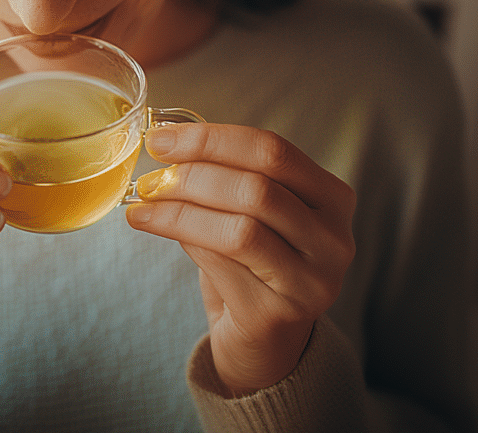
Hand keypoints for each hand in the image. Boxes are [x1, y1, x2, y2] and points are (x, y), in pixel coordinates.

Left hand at [125, 122, 355, 395]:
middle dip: (193, 176)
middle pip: (257, 189)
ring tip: (144, 203)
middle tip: (151, 176)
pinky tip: (152, 226)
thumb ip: (228, 175)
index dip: (212, 140)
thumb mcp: (253, 211)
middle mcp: (333, 239)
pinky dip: (181, 238)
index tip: (162, 138)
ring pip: (240, 229)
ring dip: (181, 210)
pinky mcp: (278, 314)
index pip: (273, 151)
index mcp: (333, 198)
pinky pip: (222, 265)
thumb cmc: (252, 262)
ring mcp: (311, 281)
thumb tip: (168, 142)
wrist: (263, 339)